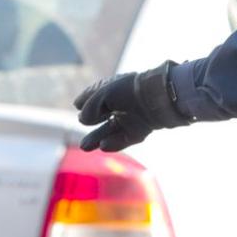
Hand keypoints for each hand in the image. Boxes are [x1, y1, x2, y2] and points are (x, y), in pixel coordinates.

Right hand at [73, 62, 188, 151]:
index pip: (96, 95)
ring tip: (84, 147)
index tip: (77, 105)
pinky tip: (103, 146)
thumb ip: (90, 107)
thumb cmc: (129, 90)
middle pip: (101, 116)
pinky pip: (124, 139)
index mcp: (114, 89)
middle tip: (78, 132)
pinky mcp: (139, 130)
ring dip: (97, 138)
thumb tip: (82, 120)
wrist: (158, 98)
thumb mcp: (103, 94)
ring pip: (110, 131)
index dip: (86, 100)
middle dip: (90, 126)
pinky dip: (113, 143)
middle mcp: (121, 104)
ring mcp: (131, 118)